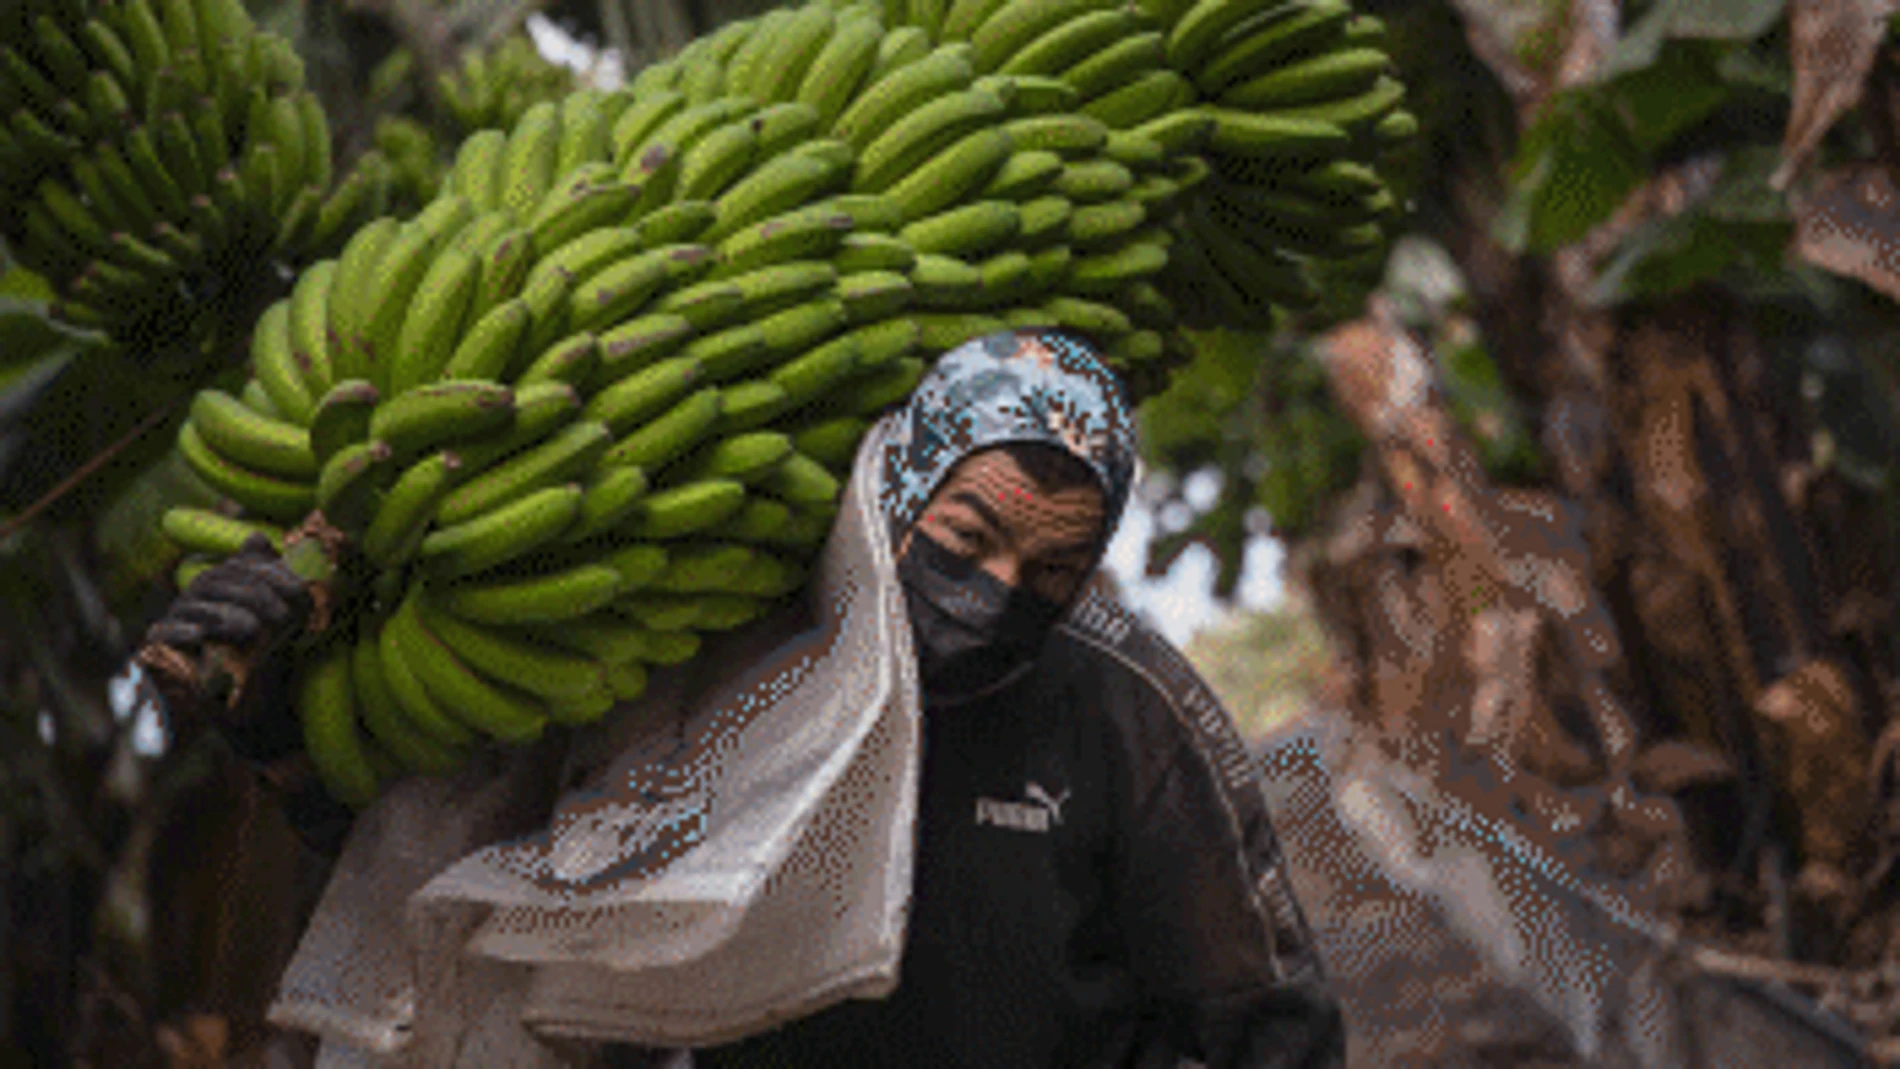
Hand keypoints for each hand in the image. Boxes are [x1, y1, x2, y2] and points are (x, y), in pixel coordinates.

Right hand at [143, 532, 313, 749]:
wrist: (250, 712)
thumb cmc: (262, 660)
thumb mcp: (277, 618)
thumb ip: (272, 581)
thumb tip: (256, 537)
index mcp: (219, 589)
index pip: (237, 567)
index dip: (268, 573)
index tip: (300, 591)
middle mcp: (194, 602)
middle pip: (215, 582)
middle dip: (253, 595)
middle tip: (282, 616)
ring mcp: (174, 627)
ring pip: (194, 607)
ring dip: (226, 615)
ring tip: (254, 630)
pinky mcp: (158, 654)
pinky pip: (163, 636)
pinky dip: (183, 633)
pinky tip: (204, 638)